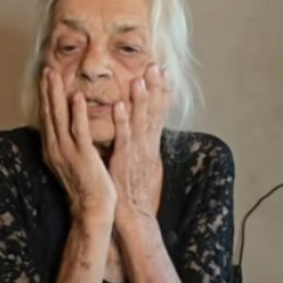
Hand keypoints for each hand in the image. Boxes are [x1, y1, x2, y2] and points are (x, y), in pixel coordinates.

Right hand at [40, 67, 115, 222]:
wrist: (91, 209)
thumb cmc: (86, 187)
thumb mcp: (72, 162)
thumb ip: (69, 144)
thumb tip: (71, 128)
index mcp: (53, 149)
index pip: (47, 117)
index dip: (45, 96)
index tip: (45, 79)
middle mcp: (55, 148)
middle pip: (49, 113)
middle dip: (47, 90)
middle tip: (46, 69)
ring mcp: (67, 152)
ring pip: (59, 117)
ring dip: (56, 94)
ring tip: (55, 75)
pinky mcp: (83, 156)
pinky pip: (79, 130)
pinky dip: (77, 112)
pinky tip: (76, 96)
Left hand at [109, 63, 169, 221]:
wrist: (134, 216)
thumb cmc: (136, 190)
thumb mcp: (145, 162)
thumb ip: (144, 143)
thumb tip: (144, 128)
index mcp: (151, 144)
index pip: (159, 113)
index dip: (162, 92)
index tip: (163, 72)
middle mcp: (147, 145)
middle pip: (154, 113)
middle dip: (156, 89)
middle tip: (156, 66)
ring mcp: (136, 153)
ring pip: (140, 122)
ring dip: (141, 100)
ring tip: (140, 79)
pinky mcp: (123, 161)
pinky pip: (123, 139)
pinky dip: (122, 121)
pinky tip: (119, 105)